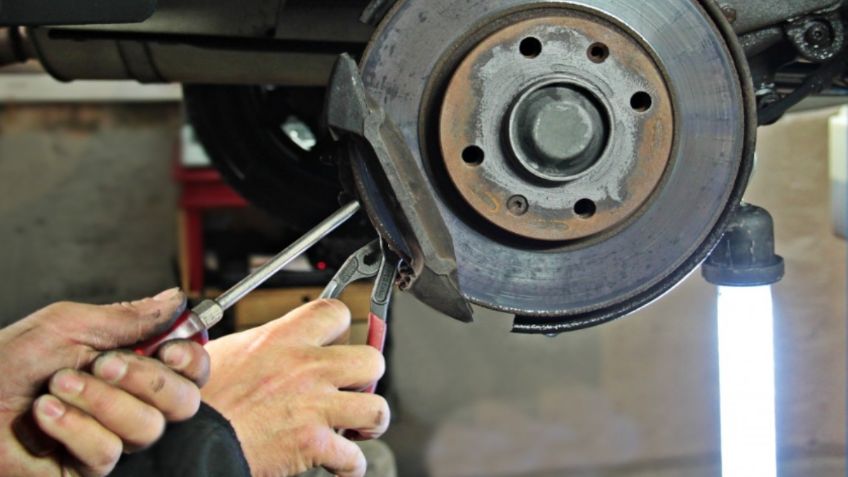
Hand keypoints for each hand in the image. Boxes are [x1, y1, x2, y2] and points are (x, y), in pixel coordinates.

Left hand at [0, 289, 210, 475]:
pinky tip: (45, 415)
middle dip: (146, 380)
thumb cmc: (5, 361)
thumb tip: (176, 299)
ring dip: (100, 401)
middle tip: (104, 363)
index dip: (192, 360)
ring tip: (58, 386)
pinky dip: (73, 427)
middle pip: (183, 402)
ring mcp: (112, 438)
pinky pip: (107, 452)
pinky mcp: (89, 469)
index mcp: (133, 365)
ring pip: (146, 428)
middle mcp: (130, 403)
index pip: (191, 369)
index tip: (169, 349)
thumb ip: (127, 317)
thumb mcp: (68, 325)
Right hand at [202, 299, 389, 476]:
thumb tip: (274, 343)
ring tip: (356, 426)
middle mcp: (306, 368)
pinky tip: (340, 463)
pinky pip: (355, 457)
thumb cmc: (202, 400)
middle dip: (368, 377)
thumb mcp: (227, 351)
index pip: (335, 312)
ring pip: (376, 408)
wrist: (189, 440)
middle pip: (372, 360)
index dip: (341, 327)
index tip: (338, 341)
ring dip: (369, 421)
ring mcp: (314, 406)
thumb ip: (262, 344)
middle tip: (354, 387)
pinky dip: (351, 465)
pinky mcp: (313, 444)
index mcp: (283, 338)